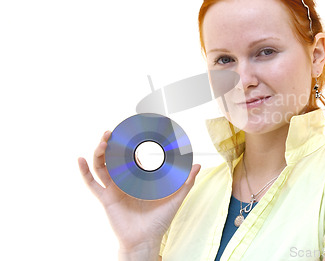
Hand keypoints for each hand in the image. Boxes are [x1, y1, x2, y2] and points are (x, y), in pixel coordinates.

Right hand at [78, 131, 200, 251]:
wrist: (146, 240)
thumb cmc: (159, 222)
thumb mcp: (175, 198)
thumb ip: (186, 182)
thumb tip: (197, 165)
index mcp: (138, 179)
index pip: (131, 157)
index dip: (129, 144)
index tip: (129, 130)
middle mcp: (123, 182)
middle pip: (113, 158)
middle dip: (111, 144)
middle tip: (112, 132)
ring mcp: (113, 189)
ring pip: (101, 166)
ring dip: (99, 152)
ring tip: (103, 140)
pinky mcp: (106, 199)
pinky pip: (91, 184)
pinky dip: (84, 172)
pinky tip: (80, 159)